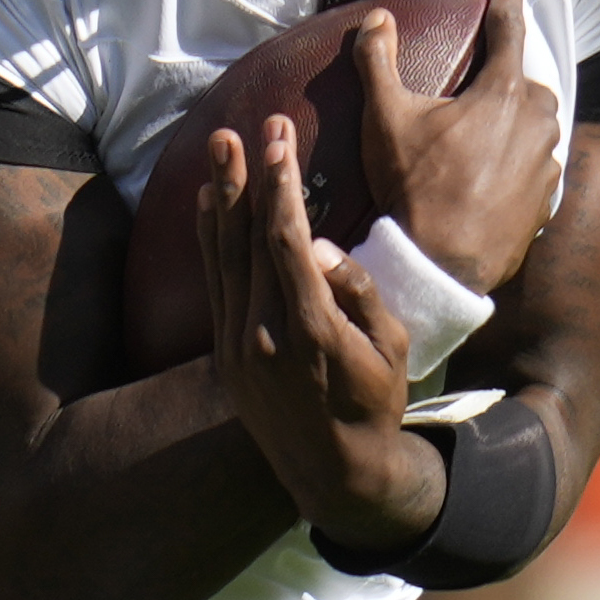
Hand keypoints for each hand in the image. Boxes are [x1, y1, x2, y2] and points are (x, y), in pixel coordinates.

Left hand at [206, 113, 439, 555]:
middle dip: (245, 177)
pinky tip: (207, 205)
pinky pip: (213, 284)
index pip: (284, 240)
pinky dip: (208, 241)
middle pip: (246, 239)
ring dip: (220, 198)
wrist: (335, 471)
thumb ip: (360, 293)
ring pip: (222, 257)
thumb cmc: (376, 404)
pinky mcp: (225, 353)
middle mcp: (263, 333)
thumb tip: (322, 245)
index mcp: (309, 328)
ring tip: (217, 149)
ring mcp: (237, 344)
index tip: (279, 140)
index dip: (279, 185)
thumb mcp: (392, 349)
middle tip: (239, 128)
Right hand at [351, 0, 564, 295]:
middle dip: (502, 77)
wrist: (441, 266)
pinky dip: (517, 161)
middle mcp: (538, 120)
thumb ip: (378, 62)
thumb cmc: (414, 188)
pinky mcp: (548, 197)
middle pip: (526, 79)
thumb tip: (376, 19)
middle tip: (470, 88)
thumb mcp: (385, 120)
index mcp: (504, 92)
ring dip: (514, 120)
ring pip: (537, 122)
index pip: (512, 23)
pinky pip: (537, 164)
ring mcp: (548, 160)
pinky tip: (489, 175)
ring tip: (478, 134)